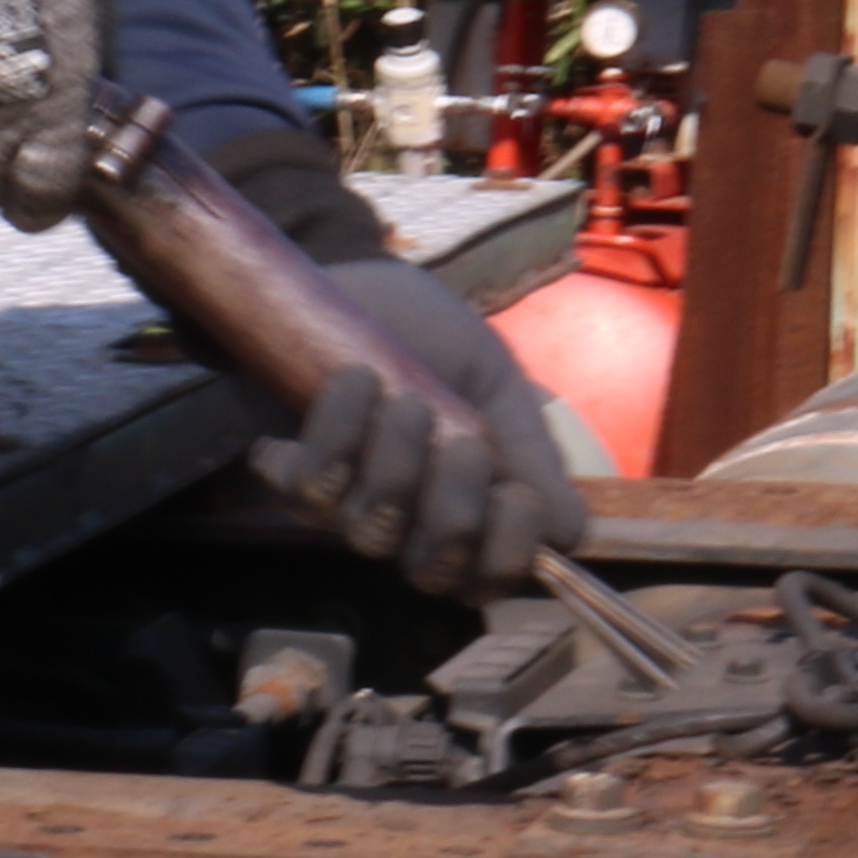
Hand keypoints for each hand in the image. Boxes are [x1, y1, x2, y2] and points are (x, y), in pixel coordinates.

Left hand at [249, 229, 589, 597]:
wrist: (346, 281)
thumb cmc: (424, 333)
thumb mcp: (493, 379)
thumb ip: (531, 452)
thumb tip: (569, 535)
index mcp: (467, 504)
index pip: (490, 575)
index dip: (508, 552)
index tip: (516, 495)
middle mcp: (406, 520)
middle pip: (435, 569)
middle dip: (456, 506)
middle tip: (465, 439)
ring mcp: (345, 503)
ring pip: (374, 530)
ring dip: (399, 462)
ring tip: (405, 399)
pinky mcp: (289, 474)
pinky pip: (311, 487)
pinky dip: (339, 431)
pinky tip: (354, 381)